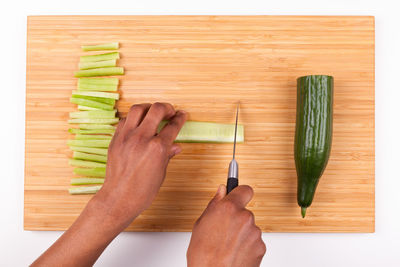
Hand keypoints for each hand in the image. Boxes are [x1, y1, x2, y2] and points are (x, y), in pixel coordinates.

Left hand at [95, 103, 186, 228]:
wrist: (119, 199)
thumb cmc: (142, 191)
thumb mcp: (161, 173)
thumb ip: (167, 155)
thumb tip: (175, 146)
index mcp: (158, 148)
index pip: (173, 126)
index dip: (180, 118)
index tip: (182, 115)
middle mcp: (142, 138)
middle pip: (157, 109)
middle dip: (167, 107)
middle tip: (170, 111)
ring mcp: (127, 137)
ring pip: (138, 109)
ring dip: (148, 108)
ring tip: (153, 112)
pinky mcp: (116, 139)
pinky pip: (125, 120)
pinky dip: (133, 119)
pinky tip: (138, 124)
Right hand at [187, 185, 265, 266]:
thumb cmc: (204, 256)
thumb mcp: (200, 225)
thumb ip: (214, 204)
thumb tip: (221, 192)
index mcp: (228, 208)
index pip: (245, 189)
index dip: (240, 193)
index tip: (238, 195)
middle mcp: (245, 217)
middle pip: (245, 211)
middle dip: (236, 218)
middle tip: (223, 230)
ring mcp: (254, 232)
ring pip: (249, 227)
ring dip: (241, 233)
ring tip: (226, 245)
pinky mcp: (261, 246)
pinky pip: (254, 241)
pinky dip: (247, 246)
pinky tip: (234, 253)